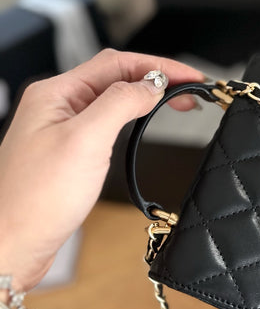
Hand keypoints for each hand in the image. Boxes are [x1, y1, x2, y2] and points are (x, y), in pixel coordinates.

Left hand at [0, 49, 203, 296]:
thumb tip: (152, 84)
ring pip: (112, 98)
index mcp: (56, 93)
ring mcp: (61, 128)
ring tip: (175, 104)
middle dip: (156, 79)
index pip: (118, 64)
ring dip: (145, 96)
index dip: (160, 67)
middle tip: (191, 93)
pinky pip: (105, 122)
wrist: (11, 244)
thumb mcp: (84, 140)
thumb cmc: (35, 199)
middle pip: (116, 76)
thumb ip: (120, 103)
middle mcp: (57, 105)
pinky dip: (131, 117)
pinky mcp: (68, 151)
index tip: (191, 78)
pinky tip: (141, 124)